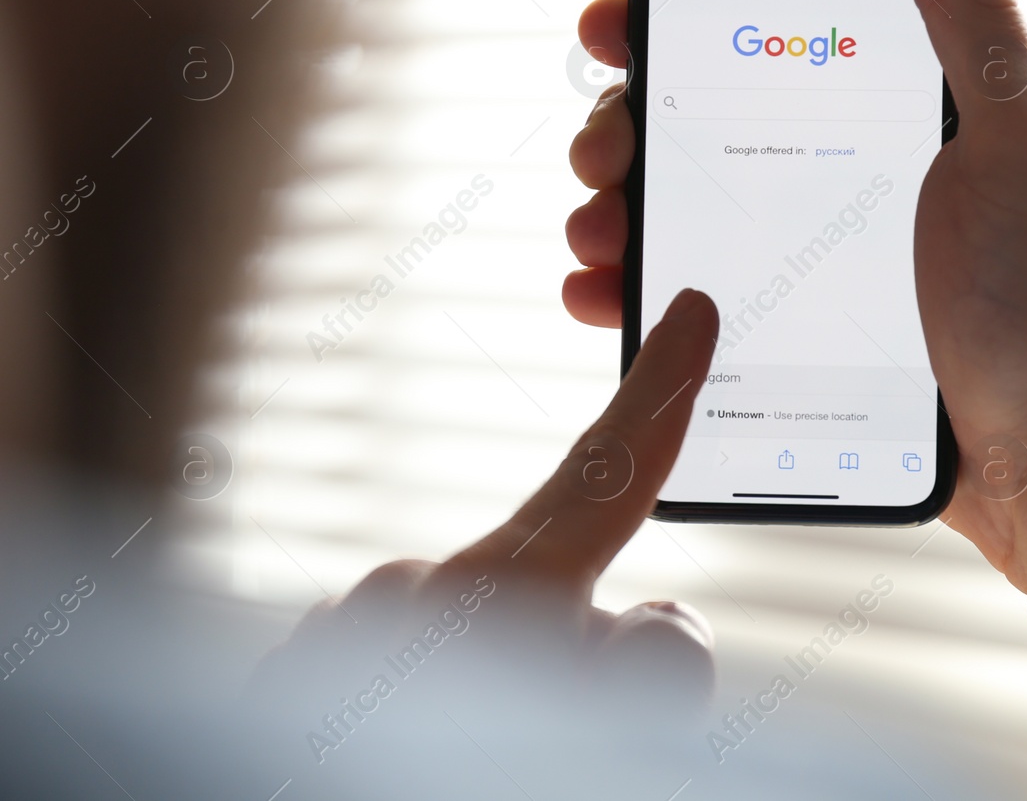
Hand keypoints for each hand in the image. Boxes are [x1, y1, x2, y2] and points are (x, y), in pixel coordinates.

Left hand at [251, 288, 721, 767]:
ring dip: (497, 700)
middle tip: (561, 721)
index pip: (610, 470)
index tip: (692, 311)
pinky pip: (402, 675)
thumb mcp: (598, 735)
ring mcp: (347, 630)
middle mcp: (415, 589)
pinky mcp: (296, 672)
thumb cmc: (452, 772)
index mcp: (501, 591)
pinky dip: (425, 713)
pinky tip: (402, 749)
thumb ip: (658, 661)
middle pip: (553, 585)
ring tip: (465, 747)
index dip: (665, 392)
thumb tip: (643, 624)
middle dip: (586, 647)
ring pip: (481, 647)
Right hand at [563, 0, 1026, 593]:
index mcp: (889, 110)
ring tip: (598, 232)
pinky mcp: (791, 338)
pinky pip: (690, 302)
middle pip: (698, 122)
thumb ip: (968, 10)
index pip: (763, 31)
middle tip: (601, 154)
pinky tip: (605, 297)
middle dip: (625, 124)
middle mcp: (842, 174)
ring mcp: (811, 259)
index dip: (676, 15)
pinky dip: (635, 293)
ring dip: (616, 208)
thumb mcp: (1017, 135)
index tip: (615, 25)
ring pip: (681, 211)